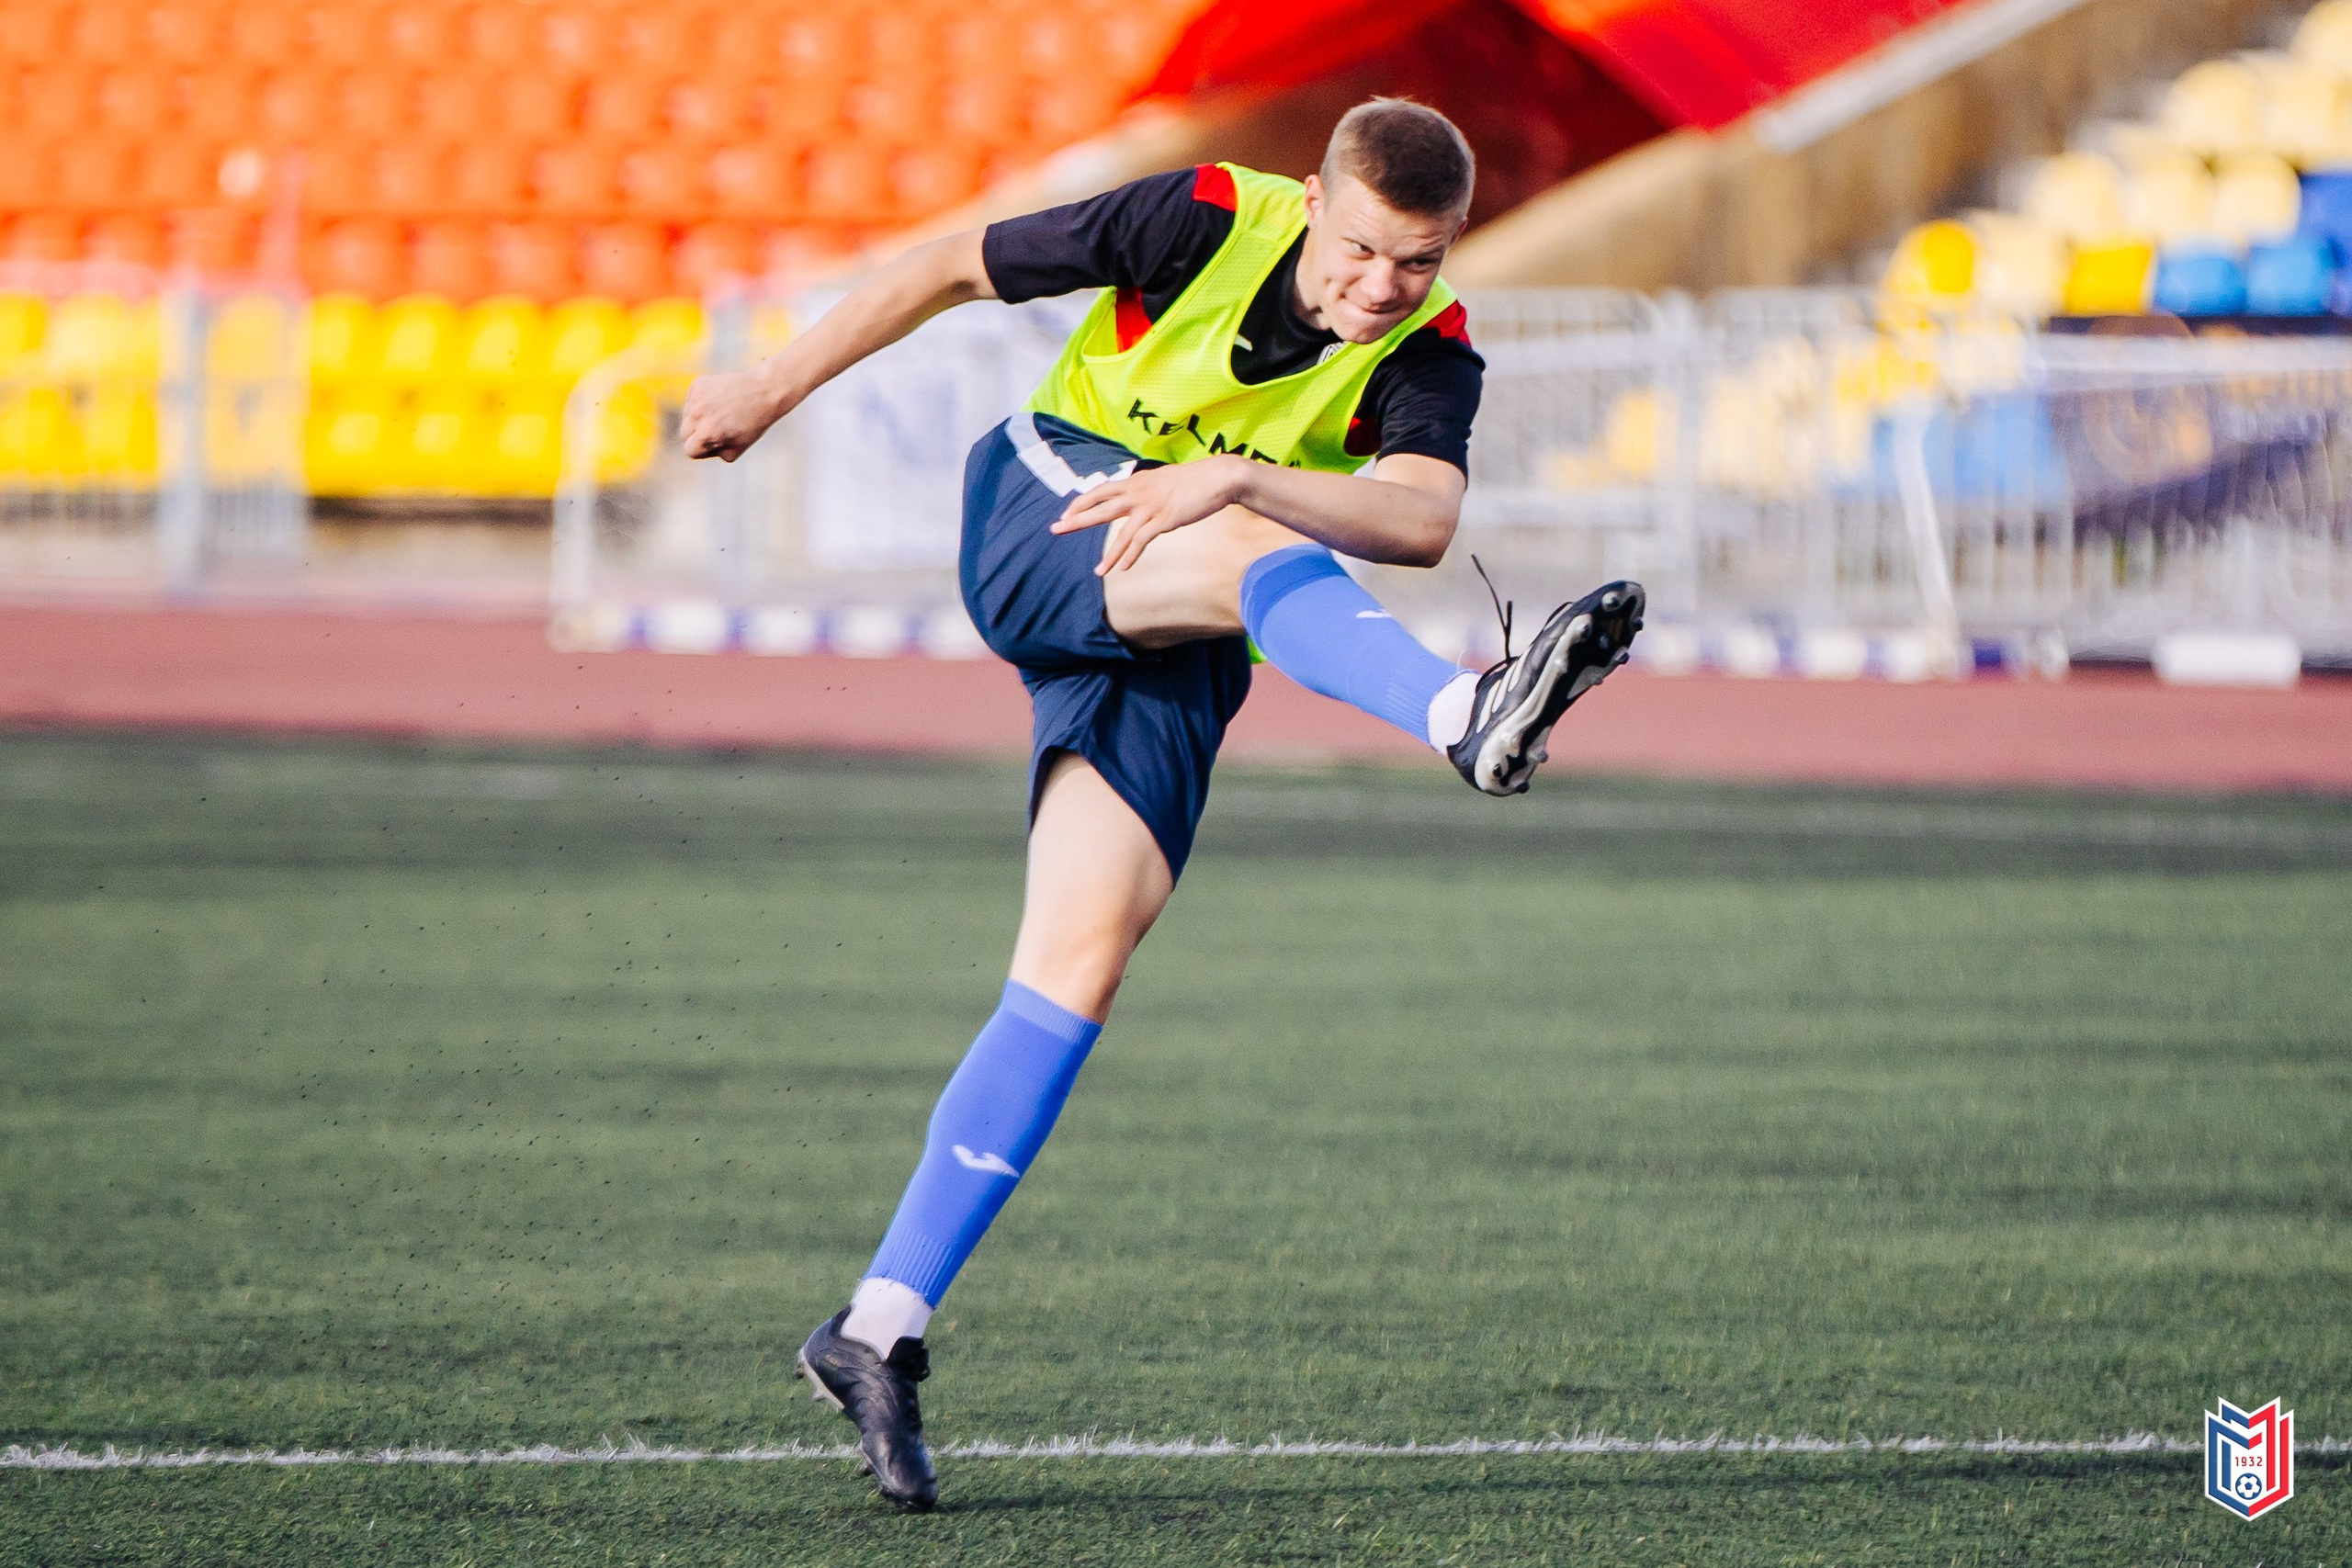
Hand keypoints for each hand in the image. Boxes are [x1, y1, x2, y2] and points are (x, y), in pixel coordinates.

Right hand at [680, 369, 786, 462]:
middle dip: (698, 434)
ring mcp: (697, 398)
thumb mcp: (737, 449)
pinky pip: (692, 400)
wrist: (765, 391)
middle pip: (684, 433)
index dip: (703, 450)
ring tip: (722, 413)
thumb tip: (702, 449)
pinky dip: (701, 402)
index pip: (689, 450)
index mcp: (707, 434)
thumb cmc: (754, 423)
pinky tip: (719, 401)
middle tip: (719, 428)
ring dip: (699, 417)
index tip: (715, 443)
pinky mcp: (698, 384)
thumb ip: (716, 454)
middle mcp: (698, 415)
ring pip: (687, 415)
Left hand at [1048, 456, 1248, 575]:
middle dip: (1076, 520)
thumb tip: (1137, 494)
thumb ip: (1146, 487)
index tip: (1066, 513)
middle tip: (1056, 529)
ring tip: (1098, 571)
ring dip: (1110, 555)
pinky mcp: (1165, 519)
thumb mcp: (1162, 480)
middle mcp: (1139, 492)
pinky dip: (1132, 555)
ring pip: (1122, 533)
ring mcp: (1151, 506)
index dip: (1082, 502)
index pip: (1101, 491)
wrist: (1218, 478)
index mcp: (1136, 482)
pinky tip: (1124, 568)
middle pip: (1100, 507)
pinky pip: (1143, 540)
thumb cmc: (1193, 480)